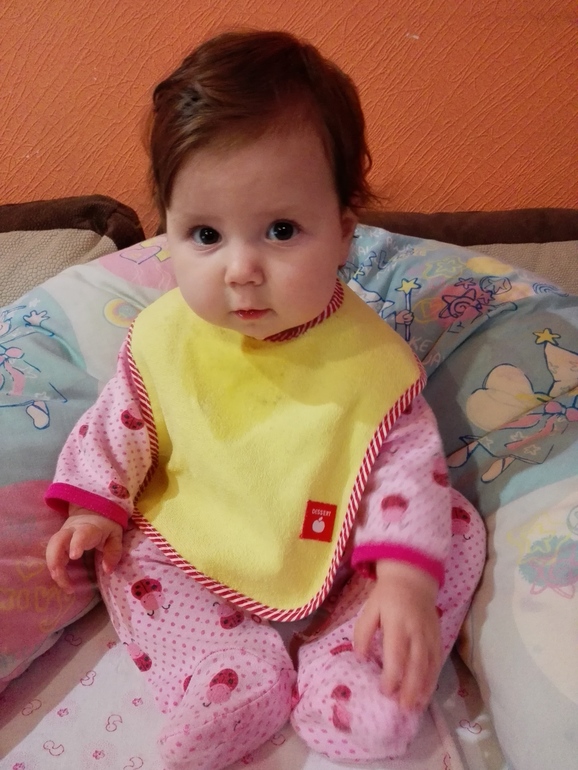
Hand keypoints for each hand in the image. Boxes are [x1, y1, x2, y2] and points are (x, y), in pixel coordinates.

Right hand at [46, 507, 122, 592]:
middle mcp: (71, 531)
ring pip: (50, 549)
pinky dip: (53, 568)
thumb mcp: (115, 536)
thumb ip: (113, 551)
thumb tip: (107, 570)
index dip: (76, 544)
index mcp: (88, 529)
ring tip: (65, 586)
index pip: (81, 535)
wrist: (91, 512)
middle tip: (61, 579)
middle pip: (57, 542)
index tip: (74, 556)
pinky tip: (61, 580)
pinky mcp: (57, 543)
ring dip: (53, 568)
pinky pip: (51, 554)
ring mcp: (62, 536)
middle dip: (55, 561)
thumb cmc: (105, 527)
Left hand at [353, 560, 440, 710]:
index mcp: (397, 624)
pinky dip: (433, 678)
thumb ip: (363, 633)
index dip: (392, 675)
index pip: (397, 654)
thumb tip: (361, 658)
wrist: (413, 578)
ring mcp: (429, 635)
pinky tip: (427, 693)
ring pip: (429, 666)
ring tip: (415, 708)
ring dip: (423, 688)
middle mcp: (416, 632)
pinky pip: (437, 661)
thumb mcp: (369, 609)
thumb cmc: (387, 596)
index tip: (385, 691)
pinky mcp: (437, 637)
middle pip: (416, 664)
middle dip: (410, 689)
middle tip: (403, 709)